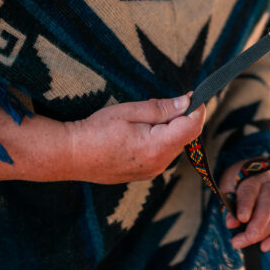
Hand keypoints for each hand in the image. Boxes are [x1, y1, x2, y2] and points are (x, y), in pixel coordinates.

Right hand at [63, 94, 204, 183]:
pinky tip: (142, 132)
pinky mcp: (145, 174)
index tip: (194, 95)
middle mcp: (158, 164)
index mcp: (157, 147)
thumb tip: (187, 103)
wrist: (72, 155)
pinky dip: (161, 140)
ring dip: (171, 129)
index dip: (197, 109)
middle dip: (183, 118)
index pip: (192, 127)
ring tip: (146, 118)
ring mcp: (152, 172)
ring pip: (175, 145)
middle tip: (166, 102)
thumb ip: (161, 108)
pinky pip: (163, 154)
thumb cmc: (96, 130)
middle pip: (186, 137)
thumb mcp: (130, 111)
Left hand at [218, 161, 269, 251]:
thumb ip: (230, 205)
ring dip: (263, 234)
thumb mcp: (229, 188)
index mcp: (254, 177)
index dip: (246, 205)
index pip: (250, 191)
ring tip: (246, 244)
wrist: (256, 173)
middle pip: (267, 205)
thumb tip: (231, 224)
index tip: (241, 219)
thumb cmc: (239, 183)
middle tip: (240, 241)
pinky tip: (264, 247)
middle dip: (256, 226)